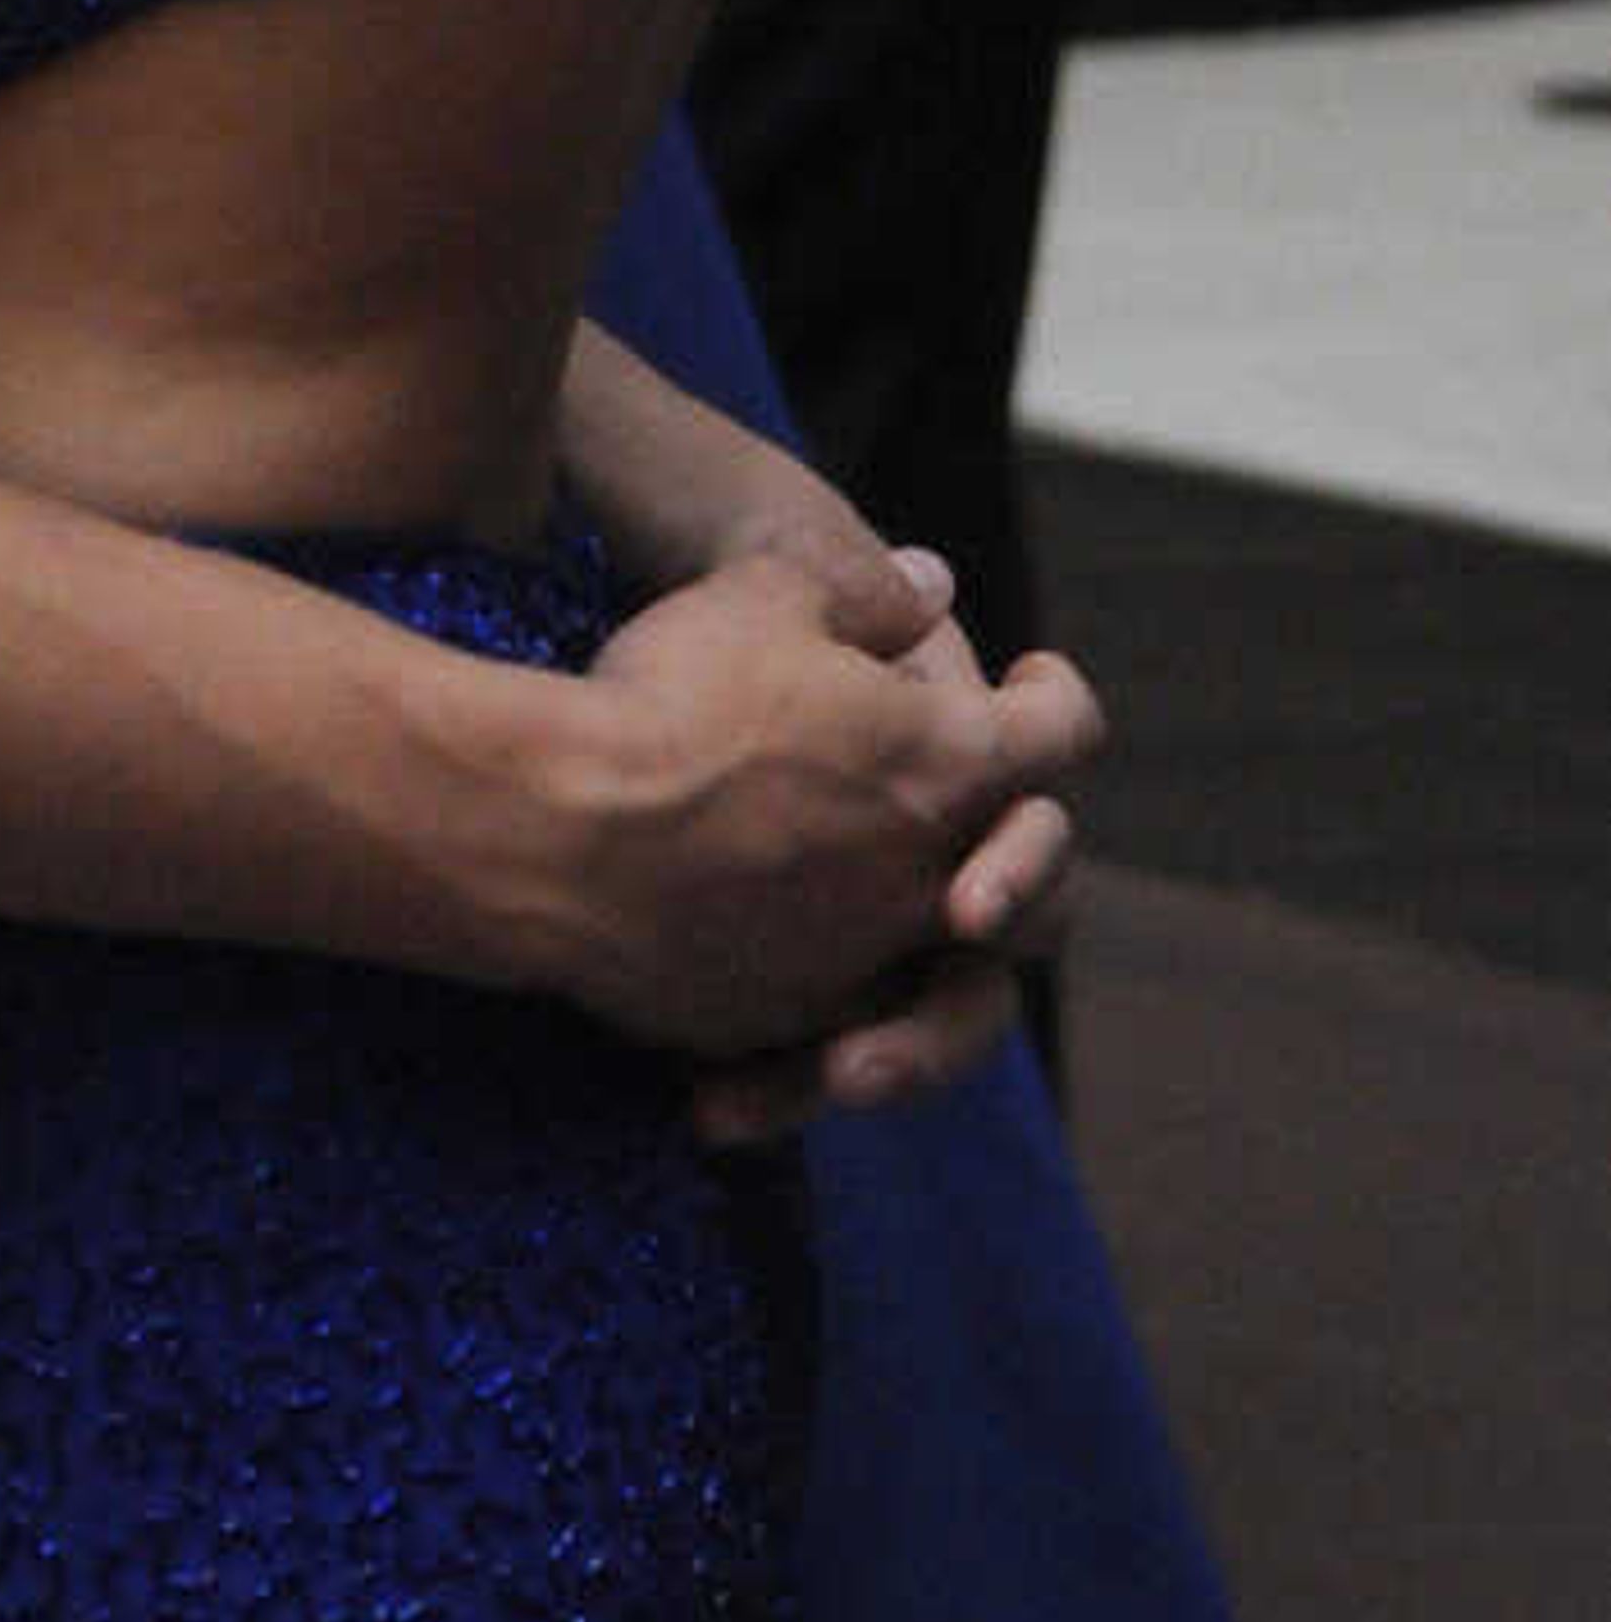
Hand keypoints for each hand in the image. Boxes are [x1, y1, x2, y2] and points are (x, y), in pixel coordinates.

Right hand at [561, 546, 1102, 1072]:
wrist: (559, 824)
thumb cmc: (674, 693)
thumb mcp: (772, 591)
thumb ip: (866, 589)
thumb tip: (928, 584)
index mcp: (949, 764)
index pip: (1063, 732)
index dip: (1056, 699)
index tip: (1036, 681)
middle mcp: (927, 882)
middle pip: (1042, 896)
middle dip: (1022, 862)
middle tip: (975, 830)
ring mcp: (856, 963)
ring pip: (945, 996)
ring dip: (930, 981)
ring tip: (884, 933)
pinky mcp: (774, 1019)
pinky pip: (823, 1037)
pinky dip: (811, 1033)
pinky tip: (774, 995)